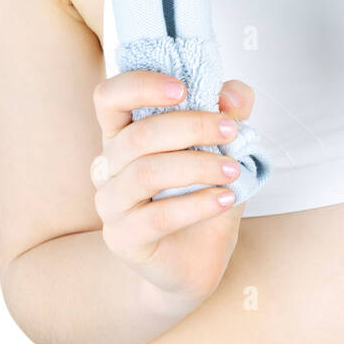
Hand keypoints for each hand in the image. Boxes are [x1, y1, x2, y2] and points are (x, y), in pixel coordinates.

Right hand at [90, 73, 254, 304]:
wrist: (198, 257)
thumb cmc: (203, 192)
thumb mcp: (225, 147)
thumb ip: (231, 112)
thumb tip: (230, 95)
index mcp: (124, 132)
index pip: (109, 96)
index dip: (140, 85)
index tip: (183, 88)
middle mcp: (109, 164)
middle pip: (138, 135)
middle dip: (192, 127)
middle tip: (232, 131)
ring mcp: (110, 203)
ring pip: (146, 173)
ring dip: (198, 167)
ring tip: (234, 170)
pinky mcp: (122, 238)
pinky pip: (158, 217)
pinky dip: (198, 205)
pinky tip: (226, 199)